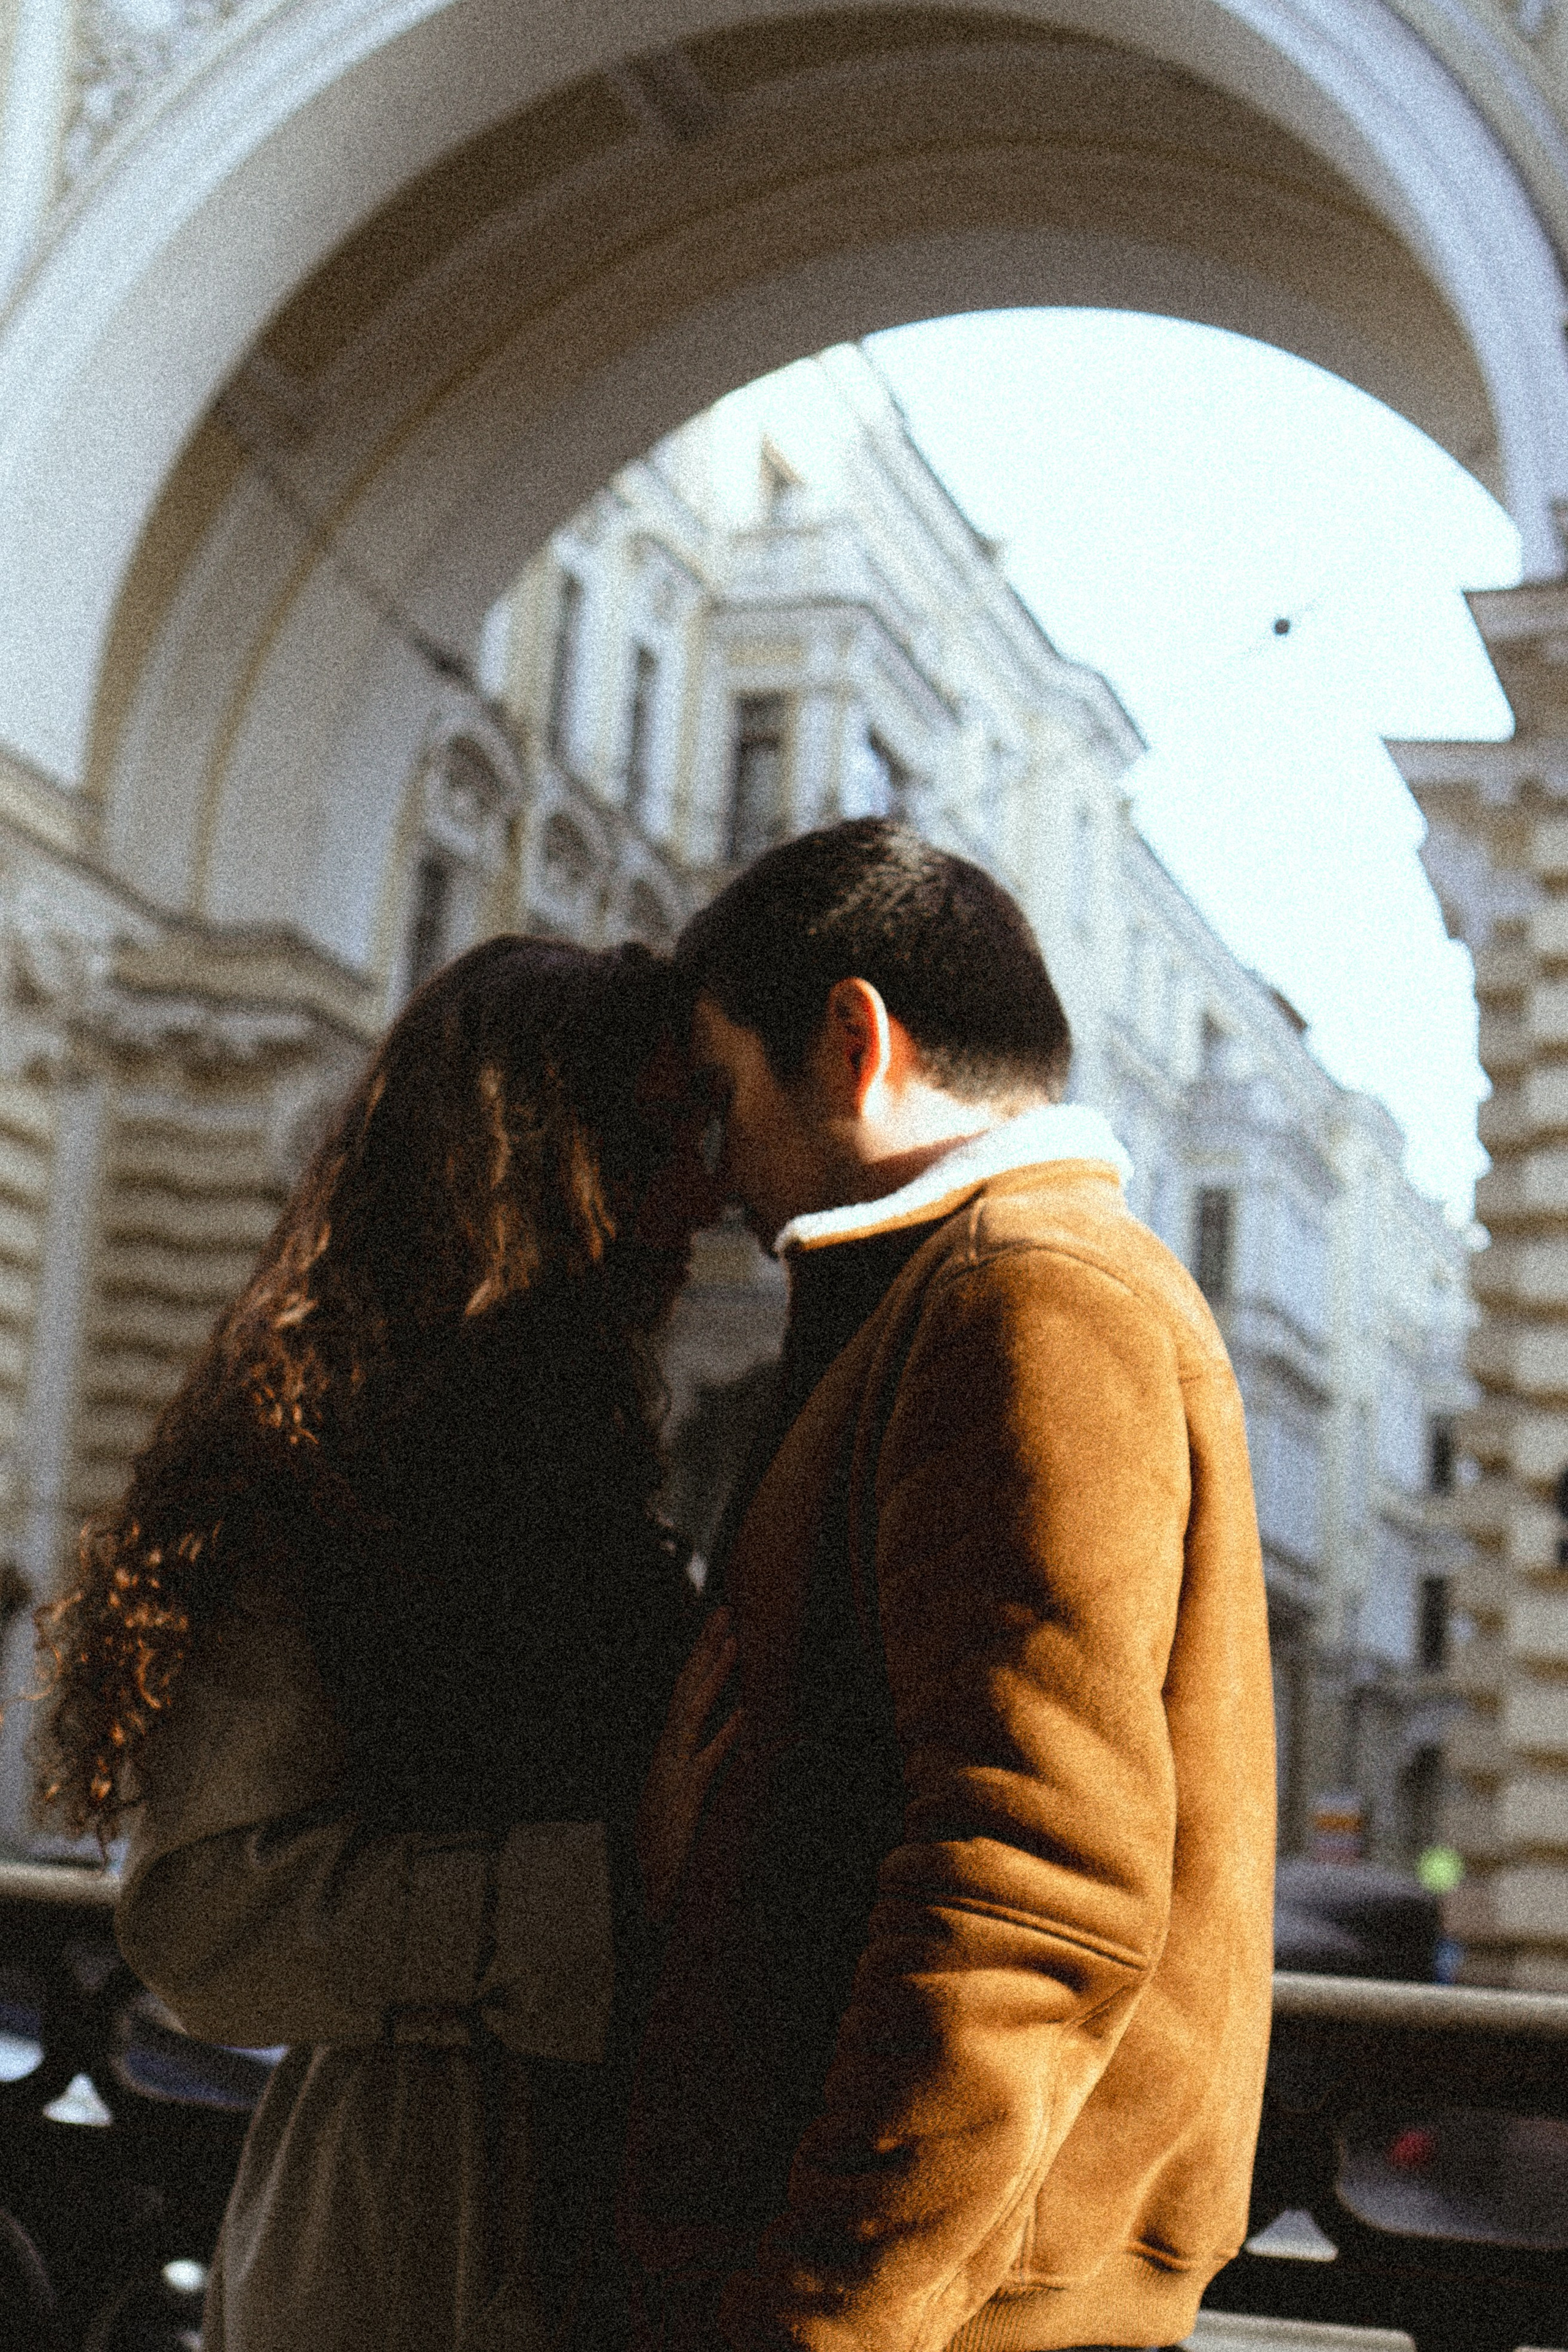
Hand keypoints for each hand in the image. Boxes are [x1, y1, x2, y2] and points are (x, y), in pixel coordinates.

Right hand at [637, 1608, 743, 1922]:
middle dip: (704, 1649)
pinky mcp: (686, 1794)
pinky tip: (744, 1715)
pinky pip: (707, 1758)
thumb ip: (707, 1759)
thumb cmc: (674, 1844)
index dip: (701, 1659)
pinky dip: (724, 1735)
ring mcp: (674, 1769)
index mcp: (671, 1749)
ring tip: (733, 1644)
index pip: (687, 1693)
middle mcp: (669, 1752)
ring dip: (713, 1676)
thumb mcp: (690, 1792)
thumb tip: (735, 1728)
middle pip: (686, 1689)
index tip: (718, 1628)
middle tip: (724, 1612)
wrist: (657, 1887)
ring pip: (692, 1712)